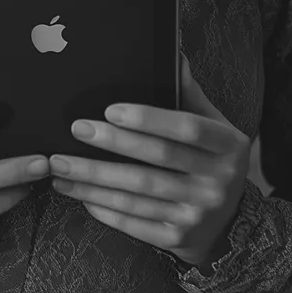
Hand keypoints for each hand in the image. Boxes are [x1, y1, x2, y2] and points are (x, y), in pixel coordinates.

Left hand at [48, 53, 249, 272]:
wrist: (230, 225)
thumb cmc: (212, 162)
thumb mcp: (214, 126)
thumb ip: (190, 94)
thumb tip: (174, 53)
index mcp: (227, 146)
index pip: (187, 127)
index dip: (149, 118)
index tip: (110, 109)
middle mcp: (216, 181)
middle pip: (156, 160)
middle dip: (111, 143)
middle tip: (77, 129)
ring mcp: (197, 213)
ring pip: (138, 193)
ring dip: (94, 179)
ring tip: (62, 166)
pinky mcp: (179, 238)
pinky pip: (135, 222)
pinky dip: (105, 208)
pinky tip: (81, 195)